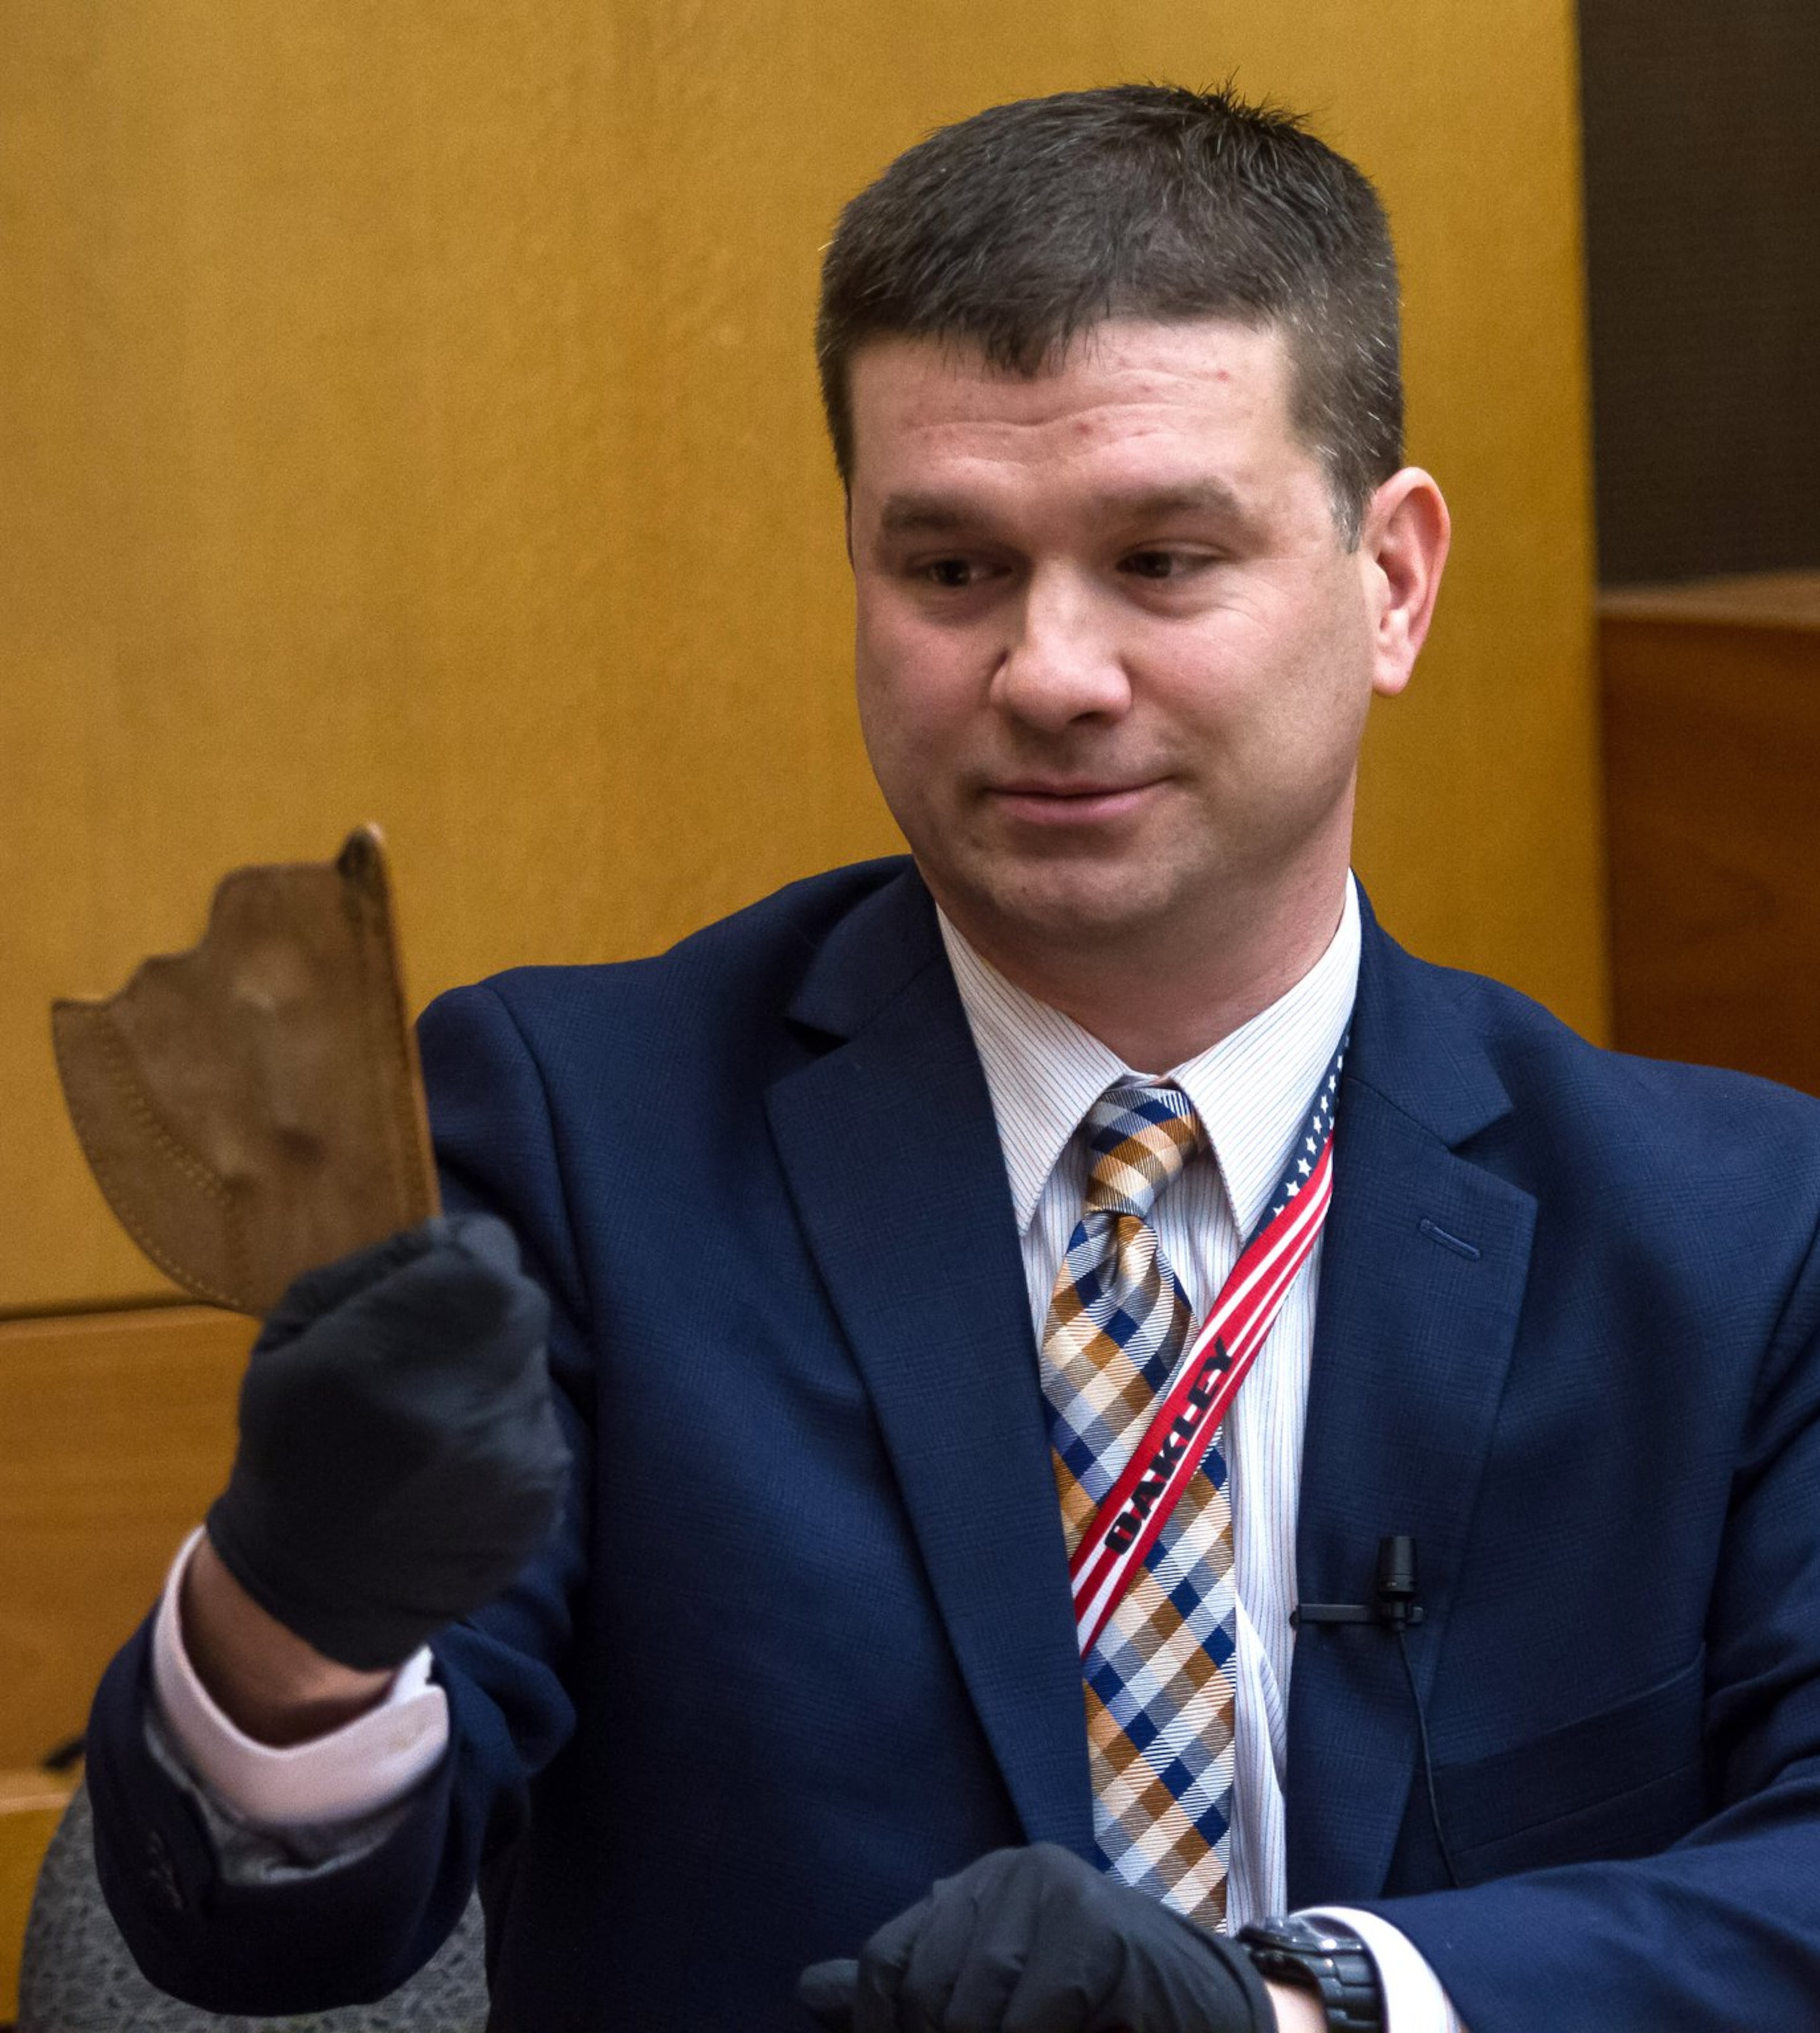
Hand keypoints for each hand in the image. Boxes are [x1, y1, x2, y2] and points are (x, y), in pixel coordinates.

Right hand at [204, 1213, 569, 1670]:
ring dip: (490, 1377)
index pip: (486, 1245)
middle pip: (516, 1303)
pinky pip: (536, 1429)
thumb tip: (444, 1239)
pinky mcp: (546, 1496)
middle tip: (428, 1355)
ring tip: (432, 1422)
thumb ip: (375, 1268)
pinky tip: (452, 1469)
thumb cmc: (290, 1444)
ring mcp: (522, 1447)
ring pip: (529, 1368)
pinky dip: (502, 1434)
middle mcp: (480, 1389)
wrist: (309, 1589)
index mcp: (410, 1338)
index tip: (427, 1284)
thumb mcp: (294, 1332)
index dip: (456, 1255)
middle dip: (477, 1313)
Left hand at [798, 1843, 1273, 2032]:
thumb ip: (910, 1994)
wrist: (1208, 2015)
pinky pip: (1031, 2018)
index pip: (887, 1964)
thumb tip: (807, 1988)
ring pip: (970, 2013)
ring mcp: (1054, 1891)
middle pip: (925, 1994)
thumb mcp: (991, 2002)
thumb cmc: (1094, 2015)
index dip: (885, 2031)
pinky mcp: (1096, 1930)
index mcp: (972, 1887)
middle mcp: (1006, 1873)